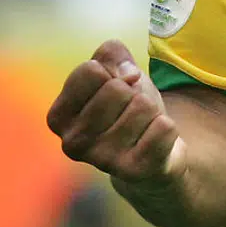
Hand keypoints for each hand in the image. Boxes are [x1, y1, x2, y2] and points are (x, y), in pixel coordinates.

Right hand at [46, 39, 186, 184]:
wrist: (151, 153)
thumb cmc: (126, 107)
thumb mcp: (113, 72)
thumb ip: (110, 54)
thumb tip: (128, 75)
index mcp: (58, 116)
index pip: (91, 70)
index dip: (111, 72)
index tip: (114, 88)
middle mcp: (73, 143)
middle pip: (118, 88)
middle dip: (133, 92)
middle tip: (130, 111)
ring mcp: (102, 161)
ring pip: (143, 106)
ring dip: (150, 110)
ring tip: (142, 126)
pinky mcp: (134, 172)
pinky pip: (163, 127)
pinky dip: (166, 127)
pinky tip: (154, 141)